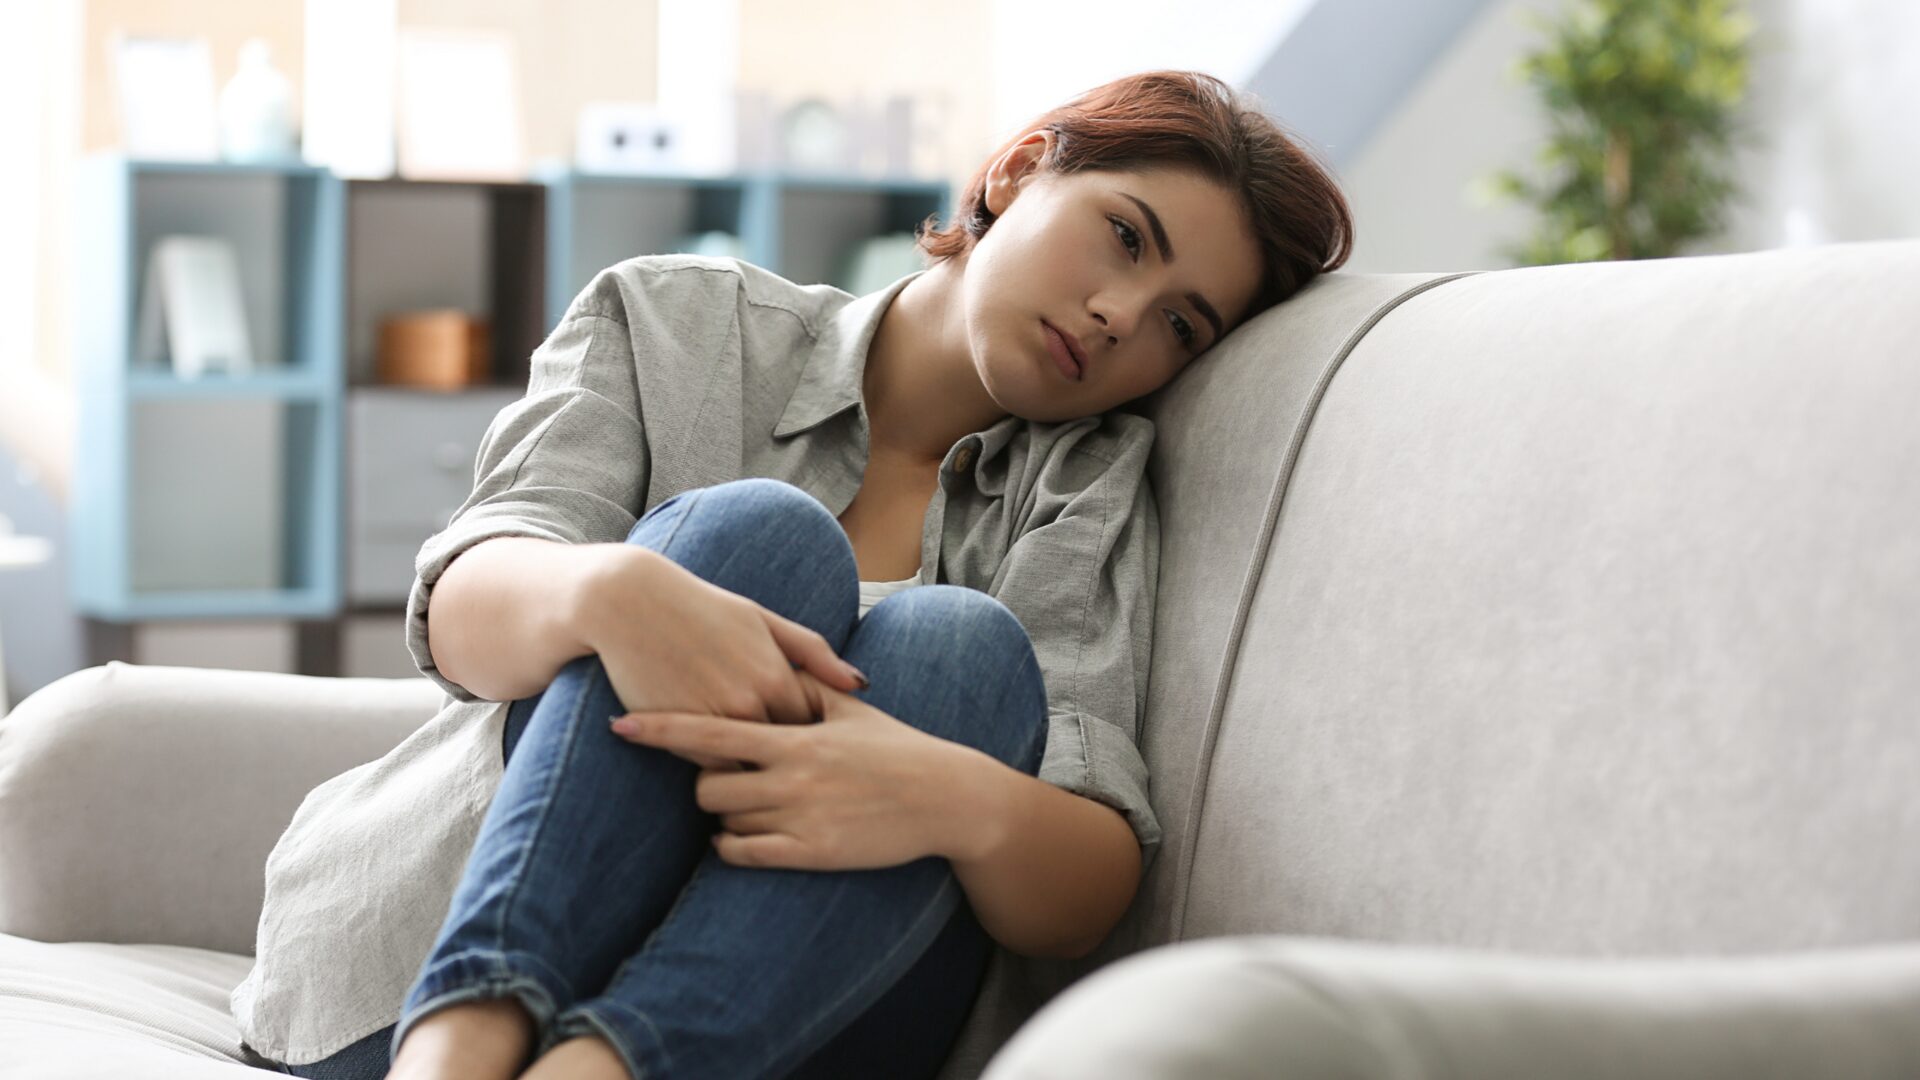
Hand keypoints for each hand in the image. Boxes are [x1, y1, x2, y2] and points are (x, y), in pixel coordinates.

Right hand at [577, 547, 866, 769]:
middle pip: (785, 754)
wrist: (629, 605)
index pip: (815, 727)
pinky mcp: (677, 737)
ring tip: (766, 780)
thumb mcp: (763, 620)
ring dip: (756, 774)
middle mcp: (749, 703)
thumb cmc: (703, 608)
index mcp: (776, 675)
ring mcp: (713, 722)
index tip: (817, 744)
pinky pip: (710, 770)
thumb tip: (861, 684)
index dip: (815, 736)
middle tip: (801, 772)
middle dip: (791, 763)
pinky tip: (726, 770)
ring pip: (749, 770)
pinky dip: (720, 771)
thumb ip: (814, 653)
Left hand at [609, 668, 971, 869]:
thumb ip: (805, 686)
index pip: (711, 730)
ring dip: (722, 816)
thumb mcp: (850, 709)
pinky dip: (732, 847)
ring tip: (741, 807)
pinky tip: (739, 838)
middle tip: (721, 778)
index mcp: (796, 736)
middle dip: (704, 782)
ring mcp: (801, 817)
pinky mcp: (813, 853)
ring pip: (724, 821)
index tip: (622, 724)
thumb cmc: (897, 748)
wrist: (944, 796)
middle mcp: (793, 776)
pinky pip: (746, 854)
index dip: (661, 729)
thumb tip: (769, 665)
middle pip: (707, 784)